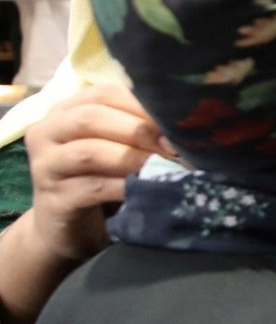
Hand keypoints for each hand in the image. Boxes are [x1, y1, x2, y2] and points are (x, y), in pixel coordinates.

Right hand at [24, 83, 167, 263]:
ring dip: (134, 158)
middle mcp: (47, 132)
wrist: (66, 230)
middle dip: (138, 130)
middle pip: (91, 118)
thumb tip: (183, 123)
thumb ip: (136, 129)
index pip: (104, 93)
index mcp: (65, 110)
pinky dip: (125, 186)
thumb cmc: (99, 180)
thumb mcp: (117, 149)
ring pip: (90, 152)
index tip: (178, 119)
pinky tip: (148, 189)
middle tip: (174, 145)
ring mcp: (45, 166)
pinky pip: (93, 188)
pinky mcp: (53, 200)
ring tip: (166, 166)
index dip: (142, 103)